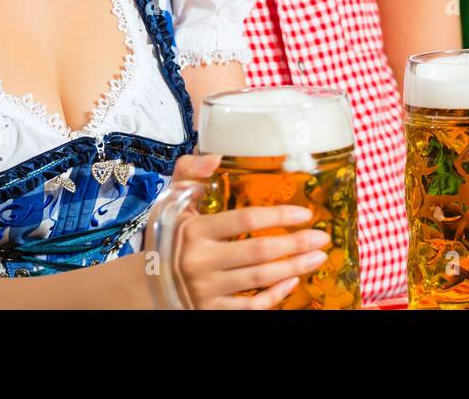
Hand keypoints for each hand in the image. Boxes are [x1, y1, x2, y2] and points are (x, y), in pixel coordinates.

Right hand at [170, 154, 329, 308]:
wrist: (146, 283)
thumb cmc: (167, 236)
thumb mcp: (171, 200)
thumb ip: (189, 172)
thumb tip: (216, 157)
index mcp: (194, 230)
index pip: (244, 220)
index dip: (278, 216)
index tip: (304, 213)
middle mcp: (199, 261)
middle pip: (258, 252)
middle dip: (295, 244)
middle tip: (322, 238)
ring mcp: (206, 290)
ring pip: (259, 280)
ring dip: (293, 268)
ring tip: (318, 258)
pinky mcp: (209, 312)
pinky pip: (250, 307)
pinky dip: (274, 296)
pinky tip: (292, 282)